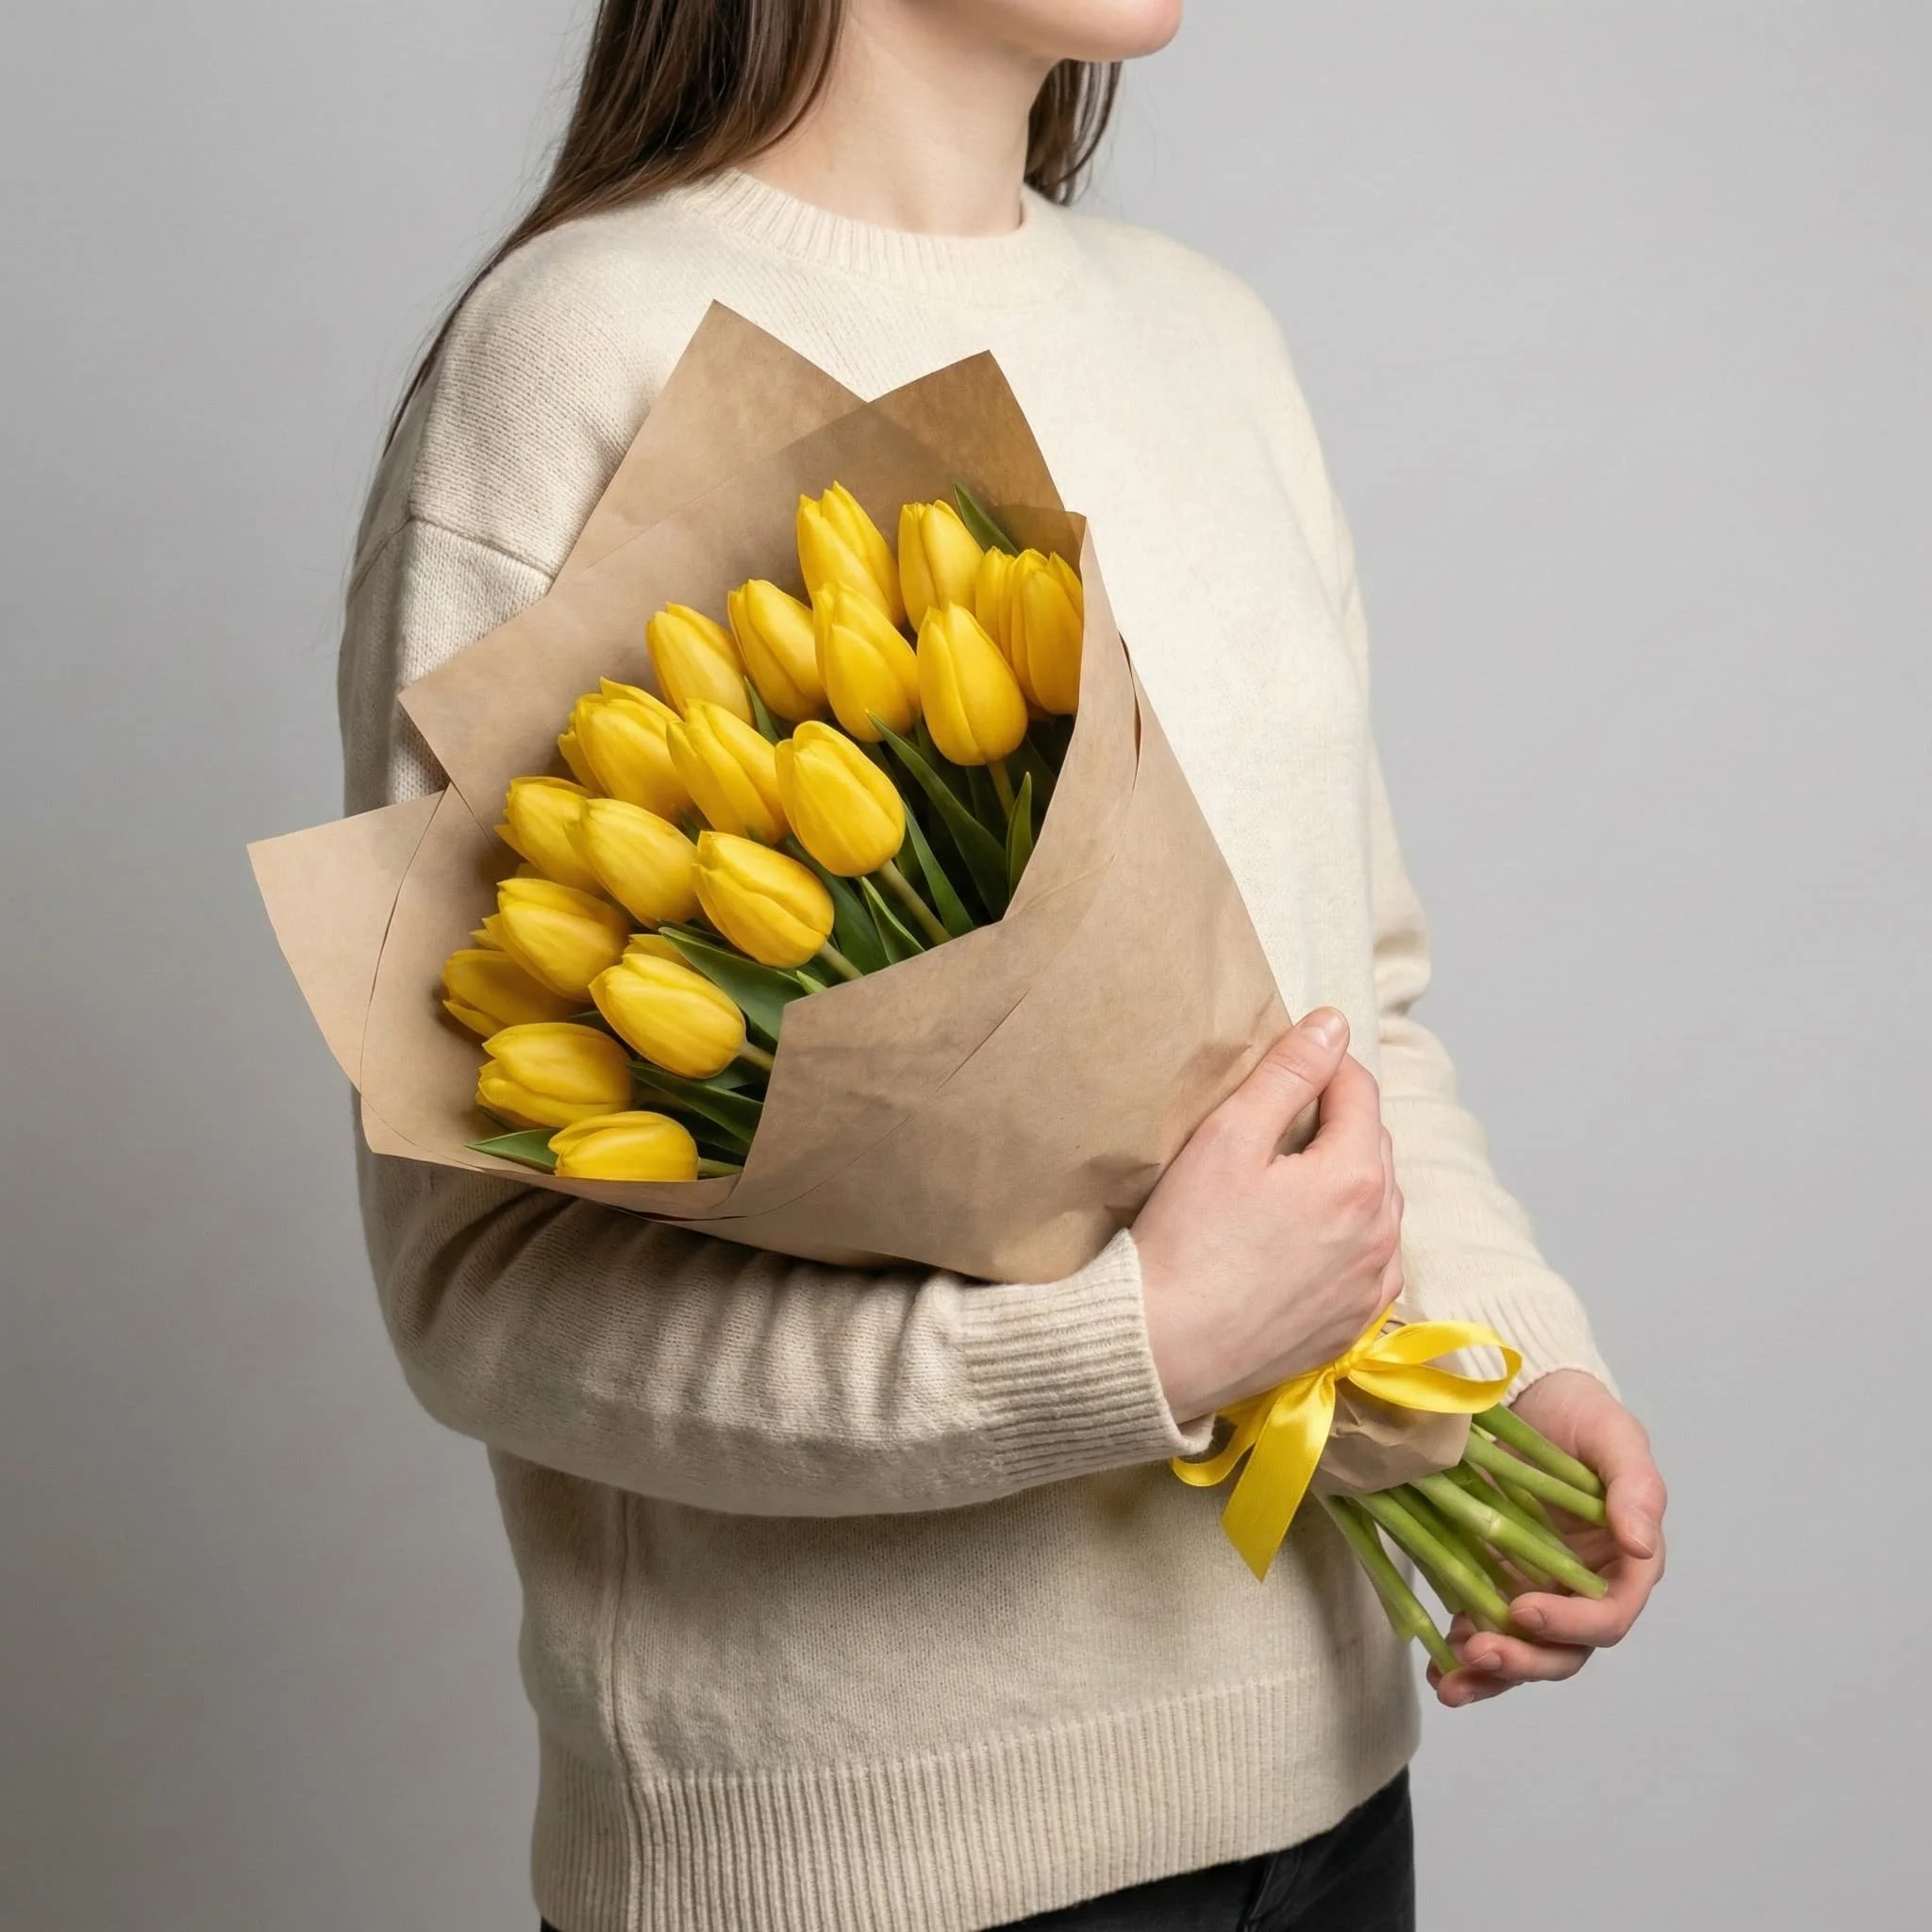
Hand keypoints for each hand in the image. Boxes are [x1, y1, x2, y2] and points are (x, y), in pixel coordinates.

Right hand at [1136, 1008, 1404, 1424]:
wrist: (1165, 1350)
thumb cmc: (1188, 1240)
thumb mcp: (1228, 1137)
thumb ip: (1287, 1073)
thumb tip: (1334, 1025)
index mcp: (1356, 1176)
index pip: (1358, 1091)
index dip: (1323, 1065)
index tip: (1286, 1063)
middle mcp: (1382, 1232)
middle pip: (1373, 1146)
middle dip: (1337, 1121)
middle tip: (1279, 1120)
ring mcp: (1371, 1285)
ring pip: (1378, 1206)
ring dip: (1347, 1179)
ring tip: (1290, 1177)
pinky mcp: (1352, 1325)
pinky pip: (1370, 1262)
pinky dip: (1349, 1237)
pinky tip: (1304, 1238)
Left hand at [1429, 1369, 1666, 1707]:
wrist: (1528, 1393)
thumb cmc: (1581, 1414)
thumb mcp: (1615, 1436)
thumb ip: (1636, 1489)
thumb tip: (1643, 1545)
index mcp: (1624, 1564)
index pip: (1609, 1616)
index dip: (1571, 1623)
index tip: (1524, 1609)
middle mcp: (1583, 1588)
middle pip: (1564, 1650)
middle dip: (1524, 1661)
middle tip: (1478, 1654)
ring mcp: (1536, 1588)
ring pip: (1523, 1652)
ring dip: (1489, 1674)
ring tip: (1450, 1682)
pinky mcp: (1493, 1579)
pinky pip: (1482, 1628)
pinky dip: (1461, 1654)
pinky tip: (1436, 1665)